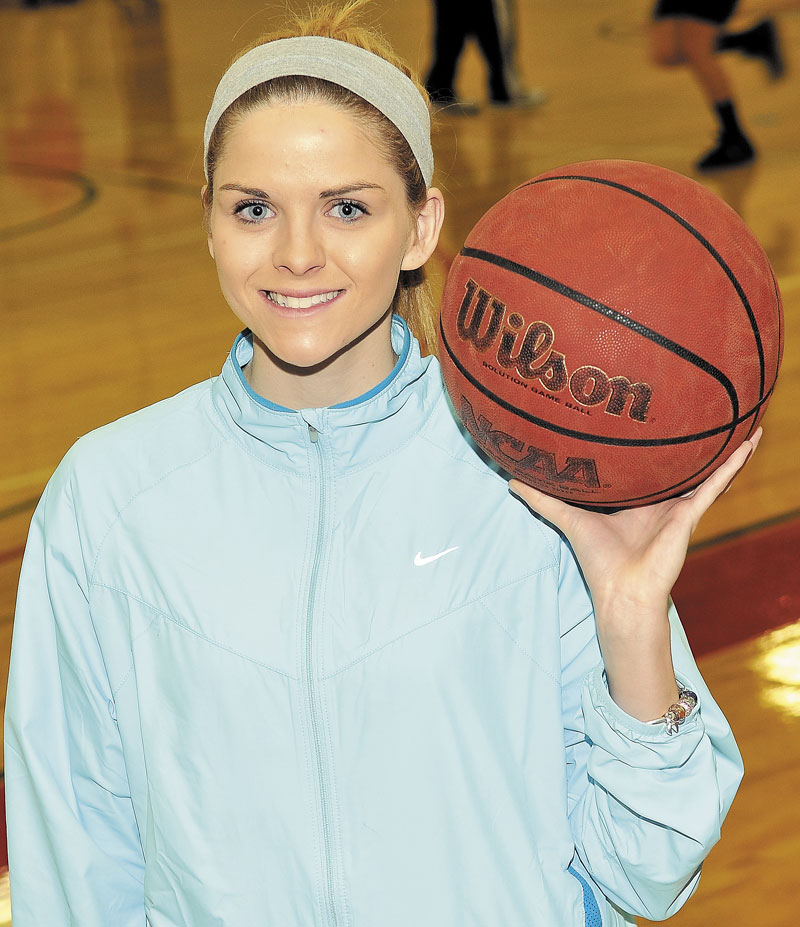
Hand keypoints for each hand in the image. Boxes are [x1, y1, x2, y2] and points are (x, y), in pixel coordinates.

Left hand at [509, 429, 760, 615]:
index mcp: (640, 500)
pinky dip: (733, 463)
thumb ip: (541, 498)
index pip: (650, 465)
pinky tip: (749, 440)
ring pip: (708, 470)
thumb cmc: (598, 560)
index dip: (654, 442)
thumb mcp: (567, 517)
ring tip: (744, 415)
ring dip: (726, 446)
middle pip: (683, 464)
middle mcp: (663, 500)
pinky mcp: (691, 514)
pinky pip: (716, 483)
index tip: (656, 410)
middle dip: (697, 439)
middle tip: (707, 402)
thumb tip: (508, 478)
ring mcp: (681, 506)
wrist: (620, 591)